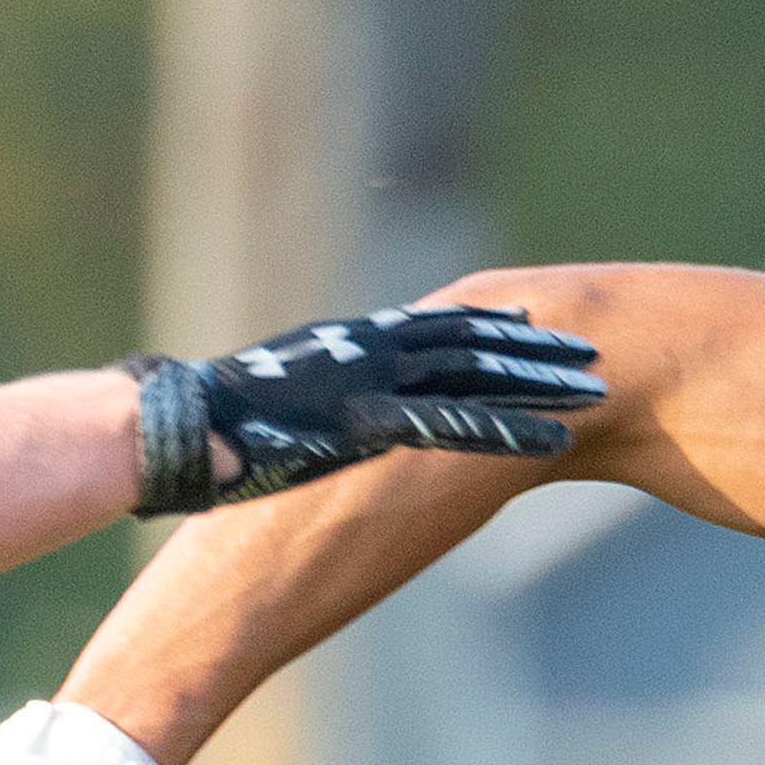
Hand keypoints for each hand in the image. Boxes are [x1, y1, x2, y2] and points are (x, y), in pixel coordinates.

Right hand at [127, 303, 602, 513]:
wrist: (168, 431)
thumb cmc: (201, 429)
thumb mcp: (268, 407)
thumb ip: (304, 405)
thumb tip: (309, 418)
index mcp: (344, 343)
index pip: (433, 326)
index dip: (487, 326)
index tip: (532, 328)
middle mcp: (365, 348)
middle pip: (470, 340)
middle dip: (534, 345)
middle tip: (587, 349)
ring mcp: (370, 381)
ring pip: (478, 372)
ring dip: (540, 380)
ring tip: (596, 386)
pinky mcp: (369, 423)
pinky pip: (457, 425)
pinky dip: (512, 429)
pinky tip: (558, 438)